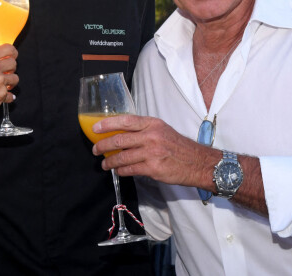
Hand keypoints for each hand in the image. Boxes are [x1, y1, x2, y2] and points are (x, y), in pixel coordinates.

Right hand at [0, 45, 18, 113]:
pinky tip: (1, 97)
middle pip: (13, 63)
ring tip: (1, 85)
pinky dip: (6, 97)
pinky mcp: (0, 93)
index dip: (12, 53)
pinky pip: (10, 95)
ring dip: (9, 82)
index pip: (9, 49)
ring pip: (15, 79)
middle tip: (4, 73)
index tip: (11, 57)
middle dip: (10, 69)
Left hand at [92, 114, 216, 188]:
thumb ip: (144, 131)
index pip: (126, 121)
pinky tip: (119, 171)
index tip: (95, 127)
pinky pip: (129, 170)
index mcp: (153, 124)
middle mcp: (151, 136)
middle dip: (103, 145)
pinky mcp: (152, 168)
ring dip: (109, 162)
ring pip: (121, 157)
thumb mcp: (162, 130)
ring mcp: (152, 152)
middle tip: (96, 149)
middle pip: (119, 140)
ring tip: (104, 164)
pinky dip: (121, 171)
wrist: (196, 161)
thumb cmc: (178, 146)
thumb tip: (122, 135)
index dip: (108, 124)